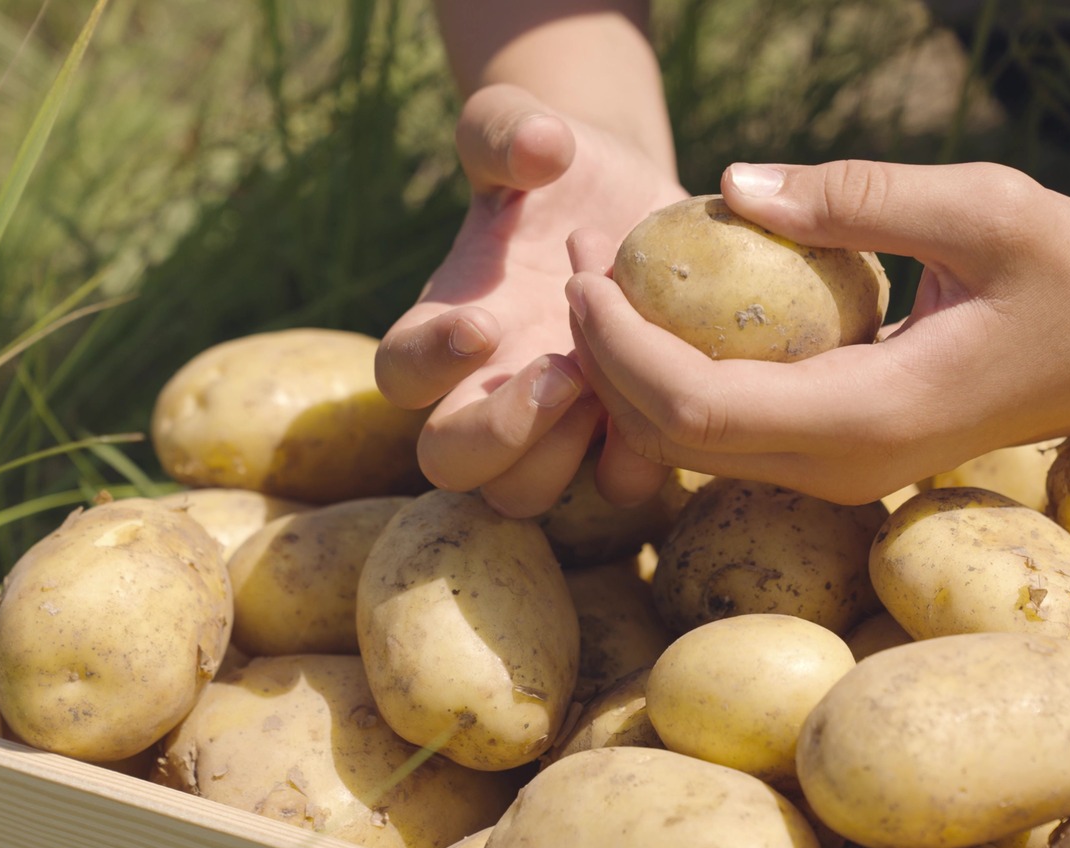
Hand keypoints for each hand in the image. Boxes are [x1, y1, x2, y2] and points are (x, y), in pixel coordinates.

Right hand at [375, 84, 684, 515]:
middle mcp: (483, 389)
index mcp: (444, 324)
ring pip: (520, 496)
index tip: (481, 324)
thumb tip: (541, 146)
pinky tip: (671, 397)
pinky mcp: (618, 434)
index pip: (398, 372)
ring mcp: (551, 424)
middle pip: (448, 464)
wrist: (628, 194)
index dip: (427, 364)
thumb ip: (506, 129)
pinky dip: (637, 459)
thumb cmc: (555, 163)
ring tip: (611, 388)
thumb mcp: (522, 129)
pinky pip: (614, 486)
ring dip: (561, 458)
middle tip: (564, 373)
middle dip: (498, 435)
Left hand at [566, 159, 1069, 504]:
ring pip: (696, 445)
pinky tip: (671, 313)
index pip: (696, 407)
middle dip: (604, 358)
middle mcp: (845, 468)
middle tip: (578, 265)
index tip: (585, 274)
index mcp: (871, 417)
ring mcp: (843, 475)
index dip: (619, 348)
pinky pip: (734, 432)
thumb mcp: (985, 208)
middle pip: (675, 438)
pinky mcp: (845, 459)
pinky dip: (681, 379)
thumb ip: (856, 197)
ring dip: (634, 370)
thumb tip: (728, 183)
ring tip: (605, 282)